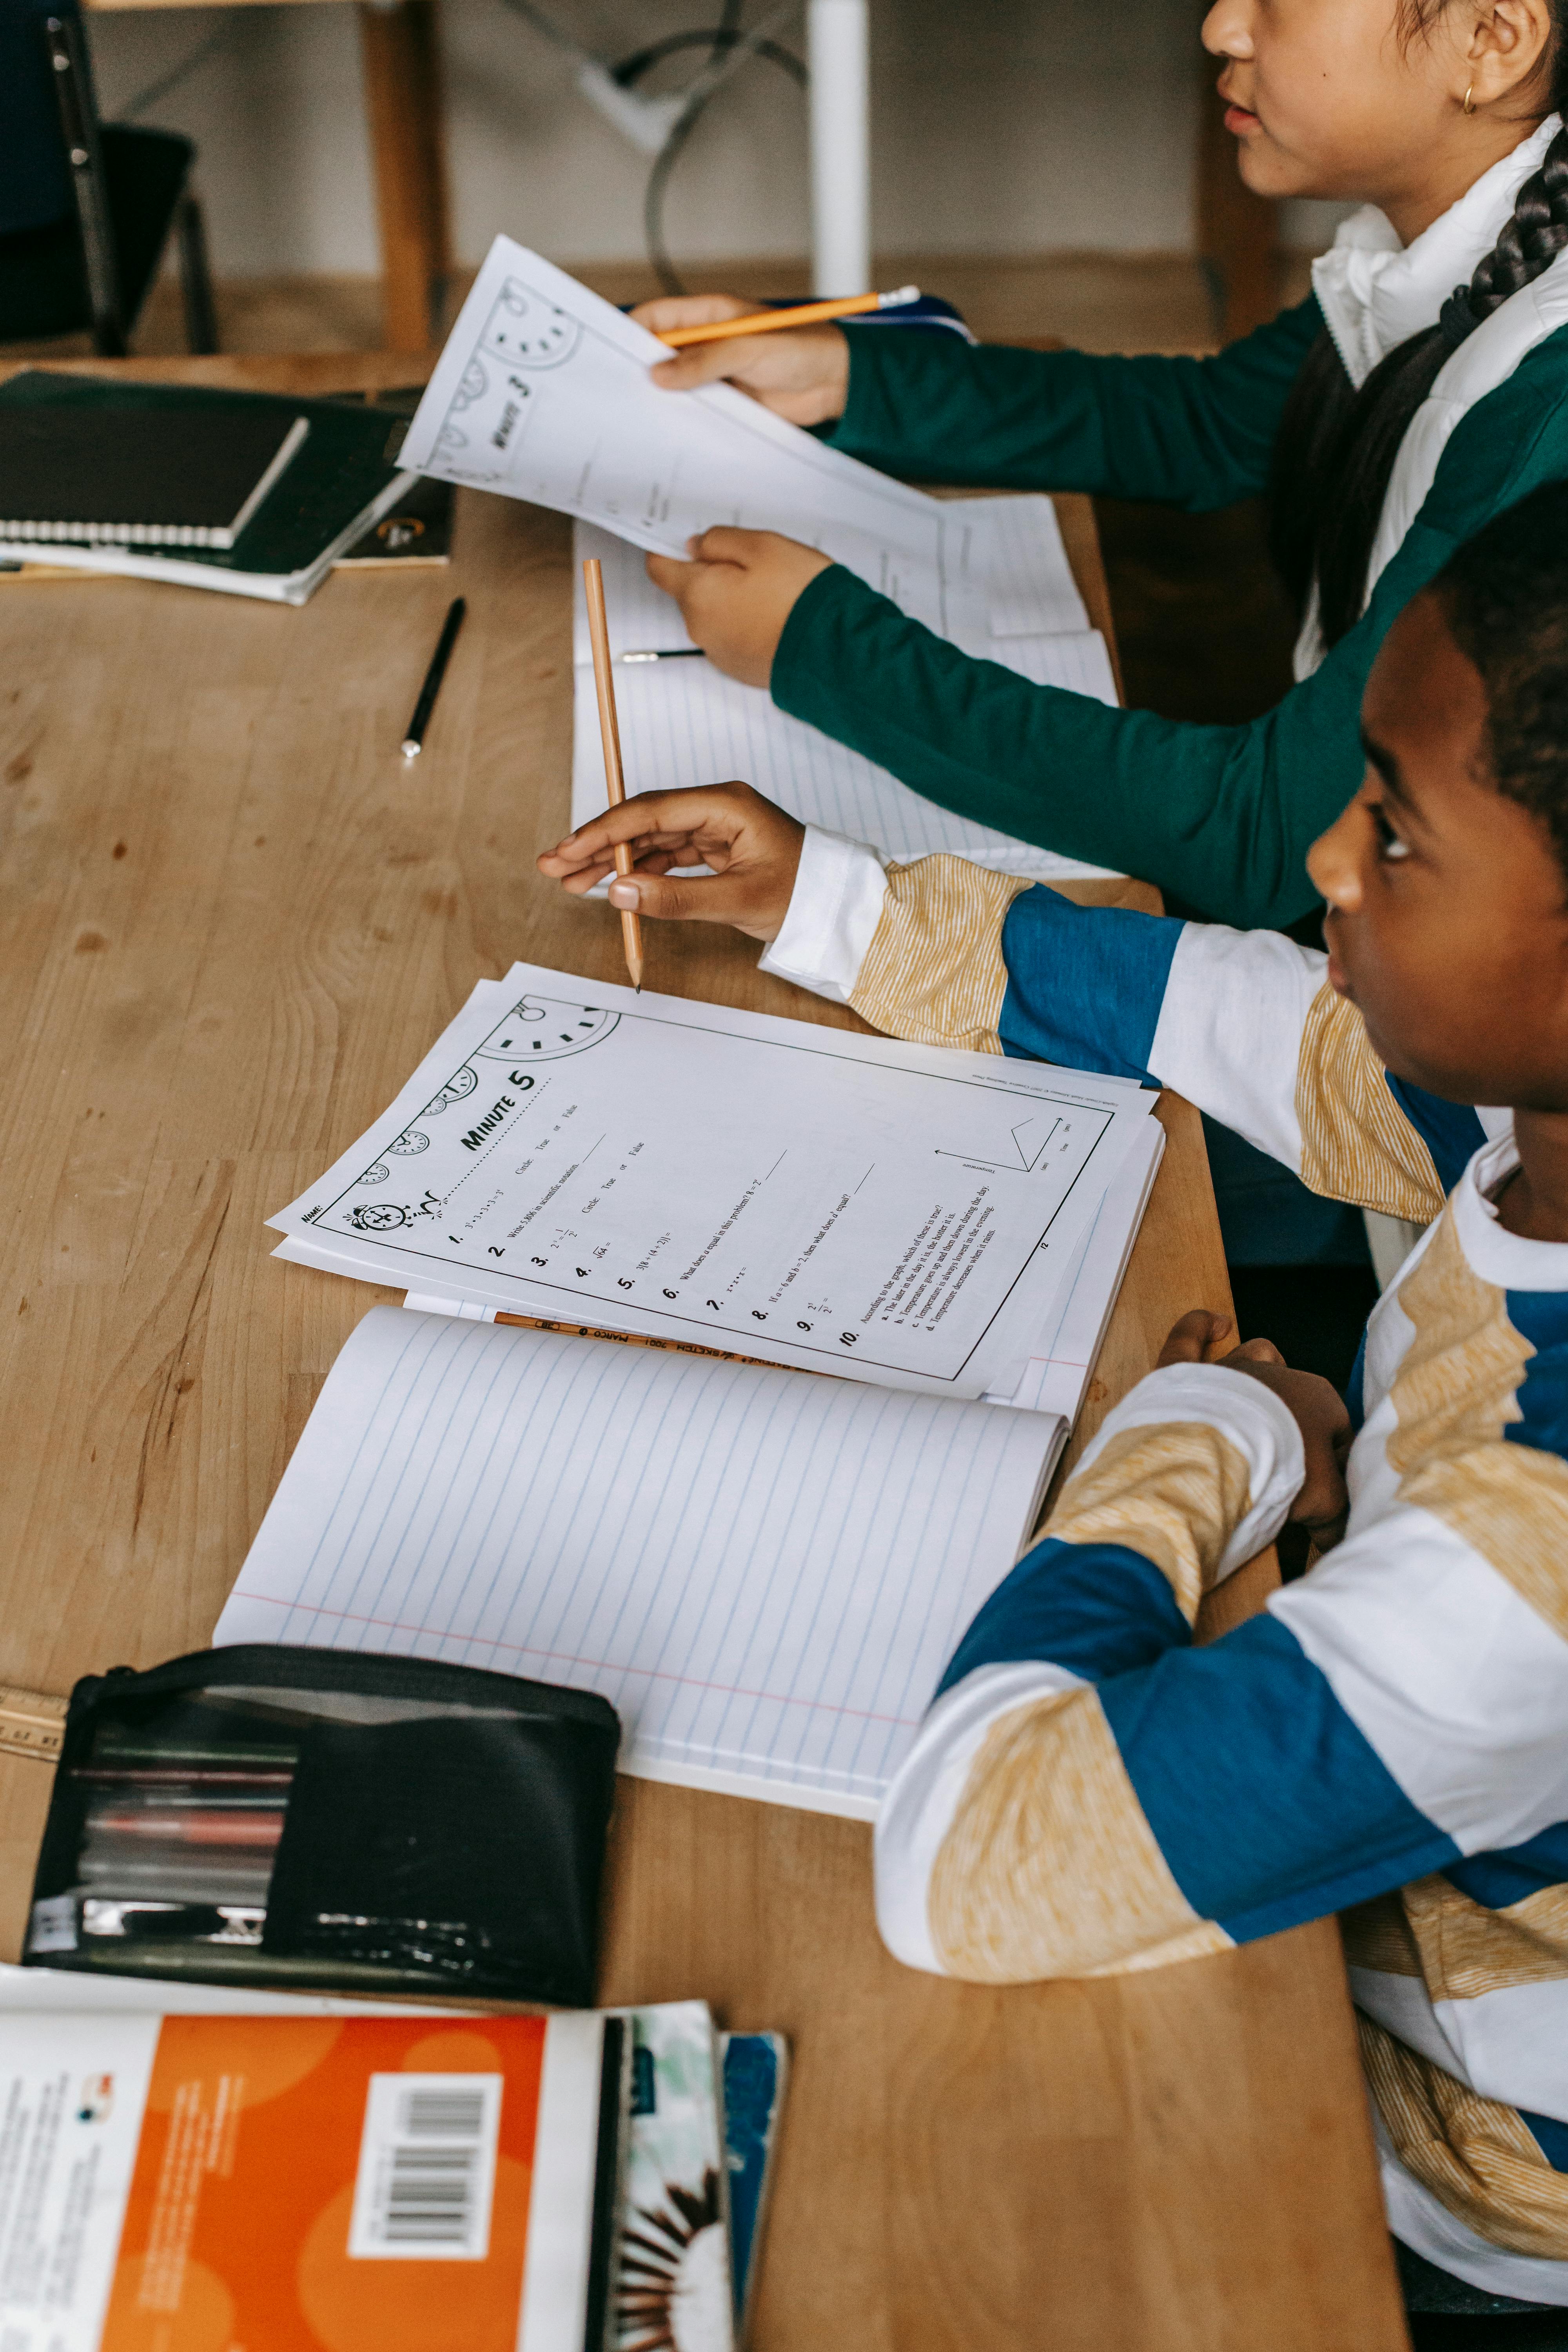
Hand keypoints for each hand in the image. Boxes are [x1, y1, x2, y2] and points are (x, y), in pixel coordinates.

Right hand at [537, 783, 803, 941]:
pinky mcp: (715, 849)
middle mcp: (716, 808)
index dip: (604, 831)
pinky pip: (666, 856)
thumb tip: (620, 894)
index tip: (569, 849)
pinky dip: (638, 872)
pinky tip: (612, 887)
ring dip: (612, 862)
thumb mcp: (741, 901)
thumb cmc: (804, 895)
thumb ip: (677, 899)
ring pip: (649, 840)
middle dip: (597, 845)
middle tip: (553, 865)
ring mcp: (714, 828)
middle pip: (642, 821)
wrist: (838, 907)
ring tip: (571, 883)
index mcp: (726, 805)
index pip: (651, 811)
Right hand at [632, 294, 850, 425]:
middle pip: (661, 353)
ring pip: (675, 385)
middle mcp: (707, 344)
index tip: (610, 351)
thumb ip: (705, 360)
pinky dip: (681, 420)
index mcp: (710, 316)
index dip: (632, 330)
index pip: (659, 316)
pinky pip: (696, 410)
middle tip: (616, 390)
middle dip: (639, 368)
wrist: (834, 383)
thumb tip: (659, 374)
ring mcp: (715, 374)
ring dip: (659, 398)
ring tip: (635, 416)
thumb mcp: (749, 349)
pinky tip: (666, 432)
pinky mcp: (726, 403)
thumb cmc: (800, 349)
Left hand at [645, 528, 830, 688]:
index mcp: (698, 594)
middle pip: (691, 592)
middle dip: (713, 574)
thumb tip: (696, 546)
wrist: (833, 652)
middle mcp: (700, 628)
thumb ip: (719, 540)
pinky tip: (776, 617)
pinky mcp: (740, 668)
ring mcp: (720, 653)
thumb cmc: (800, 597)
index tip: (689, 541)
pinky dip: (747, 624)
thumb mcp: (762, 546)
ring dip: (732, 600)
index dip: (670, 549)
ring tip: (771, 592)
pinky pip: (734, 637)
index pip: (660, 568)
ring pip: (714, 615)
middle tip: (753, 564)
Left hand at [1158, 1310, 1352, 1545]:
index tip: (1320, 1504)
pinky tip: (1213, 1323)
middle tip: (1287, 1478)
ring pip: (1256, 1360)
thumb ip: (1334, 1519)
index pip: (1336, 1433)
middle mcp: (1276, 1375)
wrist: (1216, 1457)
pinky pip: (1190, 1338)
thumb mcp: (1323, 1502)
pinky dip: (1199, 1327)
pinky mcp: (1185, 1372)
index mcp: (1317, 1399)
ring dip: (1264, 1379)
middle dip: (1297, 1435)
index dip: (1331, 1471)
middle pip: (1296, 1402)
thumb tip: (1331, 1540)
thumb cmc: (1277, 1470)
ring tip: (1263, 1412)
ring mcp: (1230, 1369)